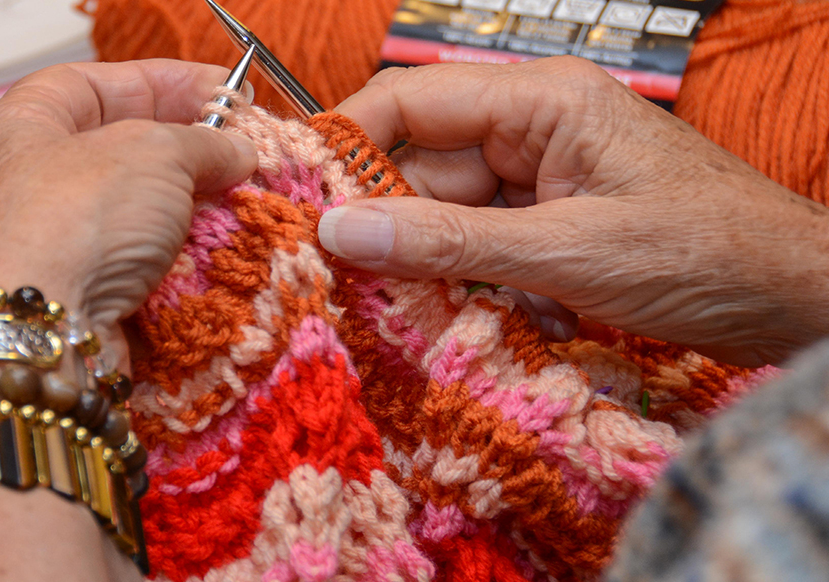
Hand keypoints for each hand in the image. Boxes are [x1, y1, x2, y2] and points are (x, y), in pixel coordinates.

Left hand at [0, 59, 256, 581]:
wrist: (34, 336)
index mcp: (17, 126)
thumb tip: (235, 150)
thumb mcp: (155, 153)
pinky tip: (205, 260)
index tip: (224, 92)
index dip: (164, 83)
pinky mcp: (56, 304)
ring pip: (118, 216)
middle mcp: (14, 185)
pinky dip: (163, 264)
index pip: (95, 84)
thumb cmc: (75, 220)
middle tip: (238, 154)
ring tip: (234, 207)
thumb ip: (202, 142)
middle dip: (180, 152)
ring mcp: (33, 249)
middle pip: (108, 152)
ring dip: (177, 213)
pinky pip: (117, 270)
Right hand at [318, 56, 828, 366]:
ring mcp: (542, 182)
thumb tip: (342, 230)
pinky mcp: (553, 227)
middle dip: (387, 225)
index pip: (410, 102)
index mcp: (540, 101)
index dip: (346, 145)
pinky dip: (475, 286)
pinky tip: (489, 316)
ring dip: (433, 267)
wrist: (798, 302)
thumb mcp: (564, 252)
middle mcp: (533, 131)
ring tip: (414, 307)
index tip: (296, 197)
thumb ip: (447, 243)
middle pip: (421, 169)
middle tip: (337, 280)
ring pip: (447, 217)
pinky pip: (481, 249)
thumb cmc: (709, 254)